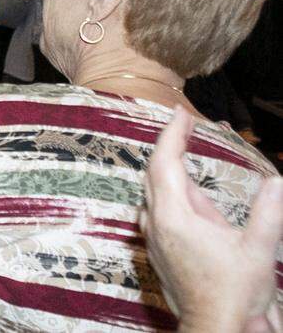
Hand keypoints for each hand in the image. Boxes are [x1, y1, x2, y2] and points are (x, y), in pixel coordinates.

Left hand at [141, 106, 282, 332]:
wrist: (216, 328)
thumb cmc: (235, 293)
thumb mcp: (260, 250)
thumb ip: (269, 213)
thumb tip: (277, 181)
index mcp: (174, 216)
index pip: (165, 162)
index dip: (173, 134)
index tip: (181, 113)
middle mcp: (156, 223)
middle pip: (154, 172)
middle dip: (170, 145)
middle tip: (184, 124)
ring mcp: (153, 237)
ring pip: (154, 191)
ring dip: (167, 168)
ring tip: (184, 149)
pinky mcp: (158, 250)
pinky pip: (156, 210)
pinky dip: (168, 191)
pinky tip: (185, 194)